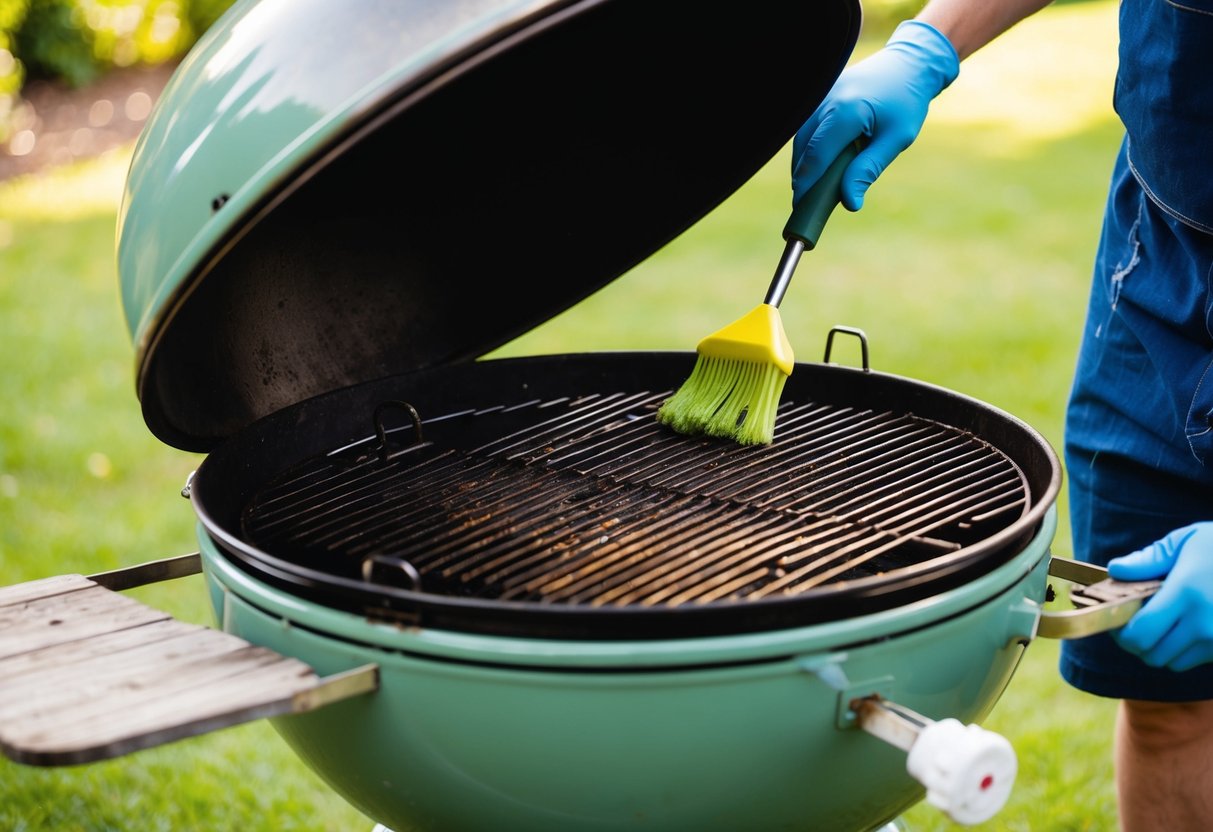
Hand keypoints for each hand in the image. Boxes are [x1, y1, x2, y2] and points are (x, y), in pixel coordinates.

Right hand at [791, 20, 958, 210]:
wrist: (908, 63)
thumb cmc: (906, 103)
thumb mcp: (895, 140)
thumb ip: (868, 170)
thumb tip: (850, 202)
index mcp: (845, 112)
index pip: (816, 156)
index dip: (806, 185)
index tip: (801, 207)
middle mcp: (826, 100)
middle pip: (803, 149)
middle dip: (802, 177)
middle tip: (806, 203)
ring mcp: (821, 95)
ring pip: (802, 138)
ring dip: (804, 163)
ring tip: (812, 186)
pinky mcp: (821, 94)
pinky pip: (808, 126)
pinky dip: (810, 147)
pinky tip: (820, 163)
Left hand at [1108, 523, 1212, 671]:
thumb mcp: (1184, 541)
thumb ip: (1148, 560)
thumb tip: (1115, 570)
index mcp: (1187, 594)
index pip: (1140, 634)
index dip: (1122, 633)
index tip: (1119, 620)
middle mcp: (1206, 623)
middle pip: (1153, 655)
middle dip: (1139, 642)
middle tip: (1139, 622)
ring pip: (1174, 663)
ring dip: (1164, 648)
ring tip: (1168, 621)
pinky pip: (1198, 661)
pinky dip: (1188, 650)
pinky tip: (1192, 625)